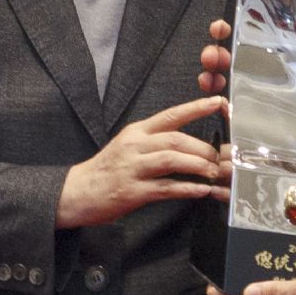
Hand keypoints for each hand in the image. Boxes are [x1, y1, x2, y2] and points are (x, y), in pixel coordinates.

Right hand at [56, 96, 226, 227]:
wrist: (76, 191)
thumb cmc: (107, 169)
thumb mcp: (128, 145)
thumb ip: (155, 141)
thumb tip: (190, 144)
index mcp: (136, 131)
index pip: (171, 115)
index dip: (196, 108)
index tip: (218, 102)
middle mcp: (134, 146)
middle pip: (176, 139)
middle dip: (203, 148)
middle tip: (219, 157)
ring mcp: (132, 168)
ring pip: (172, 160)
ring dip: (198, 166)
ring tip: (213, 173)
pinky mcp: (132, 192)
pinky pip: (165, 188)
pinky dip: (187, 189)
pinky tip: (201, 191)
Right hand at [198, 19, 295, 156]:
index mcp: (281, 53)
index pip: (248, 37)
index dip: (230, 31)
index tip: (220, 29)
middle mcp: (267, 73)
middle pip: (230, 61)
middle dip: (214, 56)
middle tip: (213, 57)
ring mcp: (263, 98)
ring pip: (227, 86)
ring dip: (211, 81)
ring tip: (211, 80)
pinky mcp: (264, 122)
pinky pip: (238, 116)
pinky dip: (226, 110)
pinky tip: (224, 106)